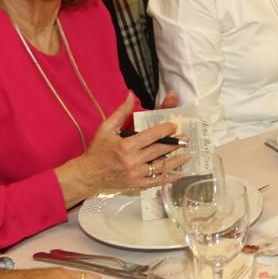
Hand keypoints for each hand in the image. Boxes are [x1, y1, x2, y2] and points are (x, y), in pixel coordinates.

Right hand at [57, 93, 186, 205]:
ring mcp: (136, 175)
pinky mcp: (137, 185)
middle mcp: (133, 161)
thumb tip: (131, 94)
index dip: (165, 130)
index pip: (152, 136)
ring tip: (189, 153)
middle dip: (175, 143)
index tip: (174, 126)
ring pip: (161, 167)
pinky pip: (157, 181)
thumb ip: (121, 112)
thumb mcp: (106, 127)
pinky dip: (170, 178)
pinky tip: (180, 173)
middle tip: (187, 137)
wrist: (88, 175)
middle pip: (159, 150)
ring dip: (177, 160)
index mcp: (126, 146)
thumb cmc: (98, 150)